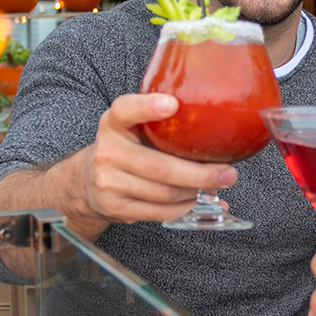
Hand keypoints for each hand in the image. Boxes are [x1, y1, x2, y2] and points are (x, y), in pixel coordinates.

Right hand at [56, 93, 236, 231]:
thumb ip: (162, 123)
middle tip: (229, 173)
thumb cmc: (126, 148)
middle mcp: (107, 151)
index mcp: (113, 123)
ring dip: (195, 192)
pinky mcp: (115, 207)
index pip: (125, 110)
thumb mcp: (132, 127)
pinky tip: (194, 199)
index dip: (148, 107)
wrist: (87, 181)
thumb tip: (218, 132)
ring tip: (213, 186)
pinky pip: (159, 211)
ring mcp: (108, 182)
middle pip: (160, 166)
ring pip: (164, 192)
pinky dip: (183, 207)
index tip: (172, 104)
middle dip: (200, 173)